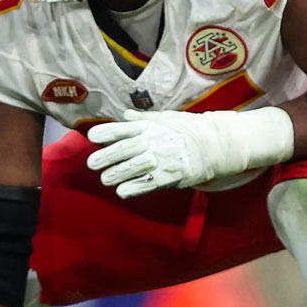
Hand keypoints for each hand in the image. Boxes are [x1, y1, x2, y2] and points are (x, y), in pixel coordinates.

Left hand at [86, 107, 293, 197]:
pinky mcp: (172, 176)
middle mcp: (155, 141)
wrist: (215, 145)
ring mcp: (163, 159)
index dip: (105, 132)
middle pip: (124, 149)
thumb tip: (123, 115)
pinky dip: (133, 189)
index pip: (123, 128)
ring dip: (116, 174)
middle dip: (105, 156)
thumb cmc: (187, 130)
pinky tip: (122, 192)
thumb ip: (141, 120)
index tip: (91, 137)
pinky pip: (149, 184)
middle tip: (91, 163)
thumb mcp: (165, 119)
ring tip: (105, 179)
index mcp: (150, 126)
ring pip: (133, 168)